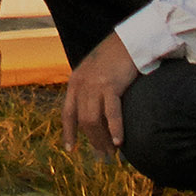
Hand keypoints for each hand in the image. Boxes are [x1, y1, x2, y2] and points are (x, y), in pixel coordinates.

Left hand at [63, 35, 138, 154]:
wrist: (128, 40)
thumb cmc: (115, 57)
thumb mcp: (95, 72)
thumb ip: (91, 89)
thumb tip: (96, 111)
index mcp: (75, 82)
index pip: (68, 113)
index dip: (68, 132)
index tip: (70, 149)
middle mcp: (81, 85)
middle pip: (82, 121)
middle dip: (92, 140)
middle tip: (103, 155)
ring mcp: (94, 85)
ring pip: (93, 120)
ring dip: (102, 139)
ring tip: (111, 152)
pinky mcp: (110, 85)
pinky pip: (111, 114)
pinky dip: (114, 129)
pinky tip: (119, 142)